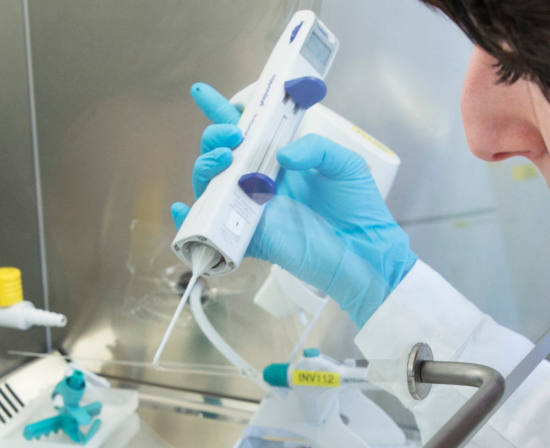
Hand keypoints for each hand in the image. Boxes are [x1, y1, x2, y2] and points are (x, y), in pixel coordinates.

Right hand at [171, 83, 417, 326]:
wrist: (366, 250)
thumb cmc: (359, 209)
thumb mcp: (344, 163)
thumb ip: (315, 148)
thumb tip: (282, 153)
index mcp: (280, 160)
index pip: (246, 132)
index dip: (223, 112)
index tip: (206, 95)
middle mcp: (261, 182)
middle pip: (220, 155)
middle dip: (215, 136)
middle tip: (233, 132)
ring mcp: (253, 209)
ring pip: (211, 185)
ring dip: (206, 165)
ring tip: (225, 155)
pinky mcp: (252, 238)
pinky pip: (212, 230)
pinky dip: (192, 220)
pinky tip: (184, 206)